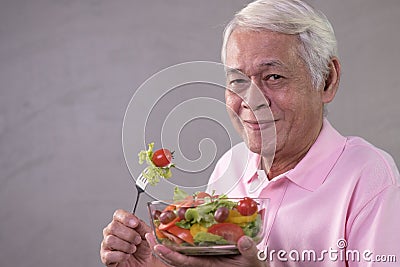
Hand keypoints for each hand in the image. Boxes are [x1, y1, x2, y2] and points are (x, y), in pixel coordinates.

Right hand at [100, 209, 154, 266]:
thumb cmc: (143, 247)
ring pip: (110, 240)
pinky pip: (109, 255)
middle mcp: (111, 231)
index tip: (135, 224)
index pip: (118, 214)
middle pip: (113, 226)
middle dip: (129, 234)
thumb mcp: (147, 235)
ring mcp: (107, 243)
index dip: (126, 218)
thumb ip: (142, 227)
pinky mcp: (105, 256)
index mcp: (121, 223)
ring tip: (133, 249)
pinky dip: (121, 256)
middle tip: (137, 240)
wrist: (143, 262)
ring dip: (125, 246)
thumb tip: (137, 223)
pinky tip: (127, 255)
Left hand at [147, 233, 267, 266]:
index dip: (170, 255)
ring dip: (166, 243)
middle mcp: (202, 262)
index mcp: (209, 265)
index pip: (185, 262)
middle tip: (148, 234)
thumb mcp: (253, 259)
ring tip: (155, 231)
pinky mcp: (206, 254)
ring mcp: (203, 258)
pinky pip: (188, 250)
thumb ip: (248, 250)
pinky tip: (172, 233)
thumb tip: (243, 240)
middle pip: (176, 258)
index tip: (158, 247)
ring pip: (179, 254)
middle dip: (160, 247)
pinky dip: (178, 242)